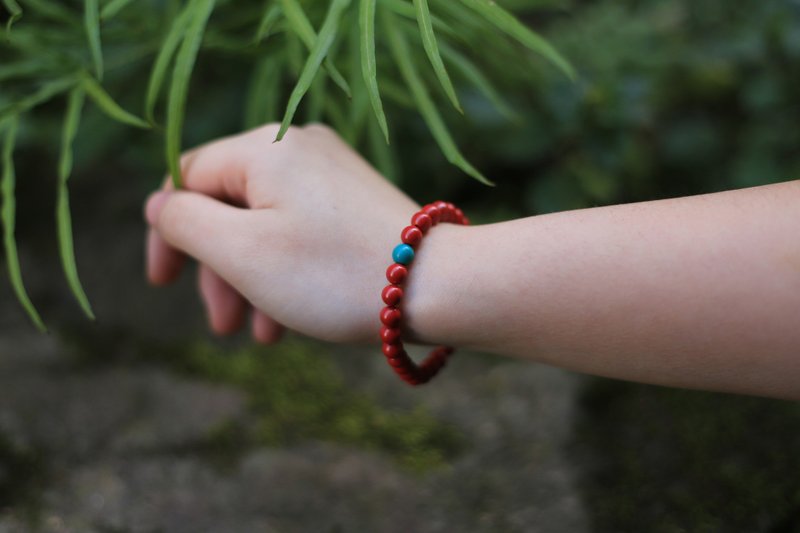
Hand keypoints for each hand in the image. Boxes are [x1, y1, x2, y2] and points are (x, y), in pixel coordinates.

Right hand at [145, 124, 422, 343]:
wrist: (439, 285)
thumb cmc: (333, 273)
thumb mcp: (241, 252)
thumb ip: (186, 222)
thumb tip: (160, 205)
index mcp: (264, 148)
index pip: (187, 178)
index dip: (168, 232)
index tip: (164, 284)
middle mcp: (298, 146)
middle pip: (229, 205)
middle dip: (219, 269)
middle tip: (224, 326)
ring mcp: (331, 170)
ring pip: (266, 223)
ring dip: (253, 280)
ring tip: (261, 336)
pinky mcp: (355, 198)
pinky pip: (301, 228)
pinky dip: (287, 270)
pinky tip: (290, 318)